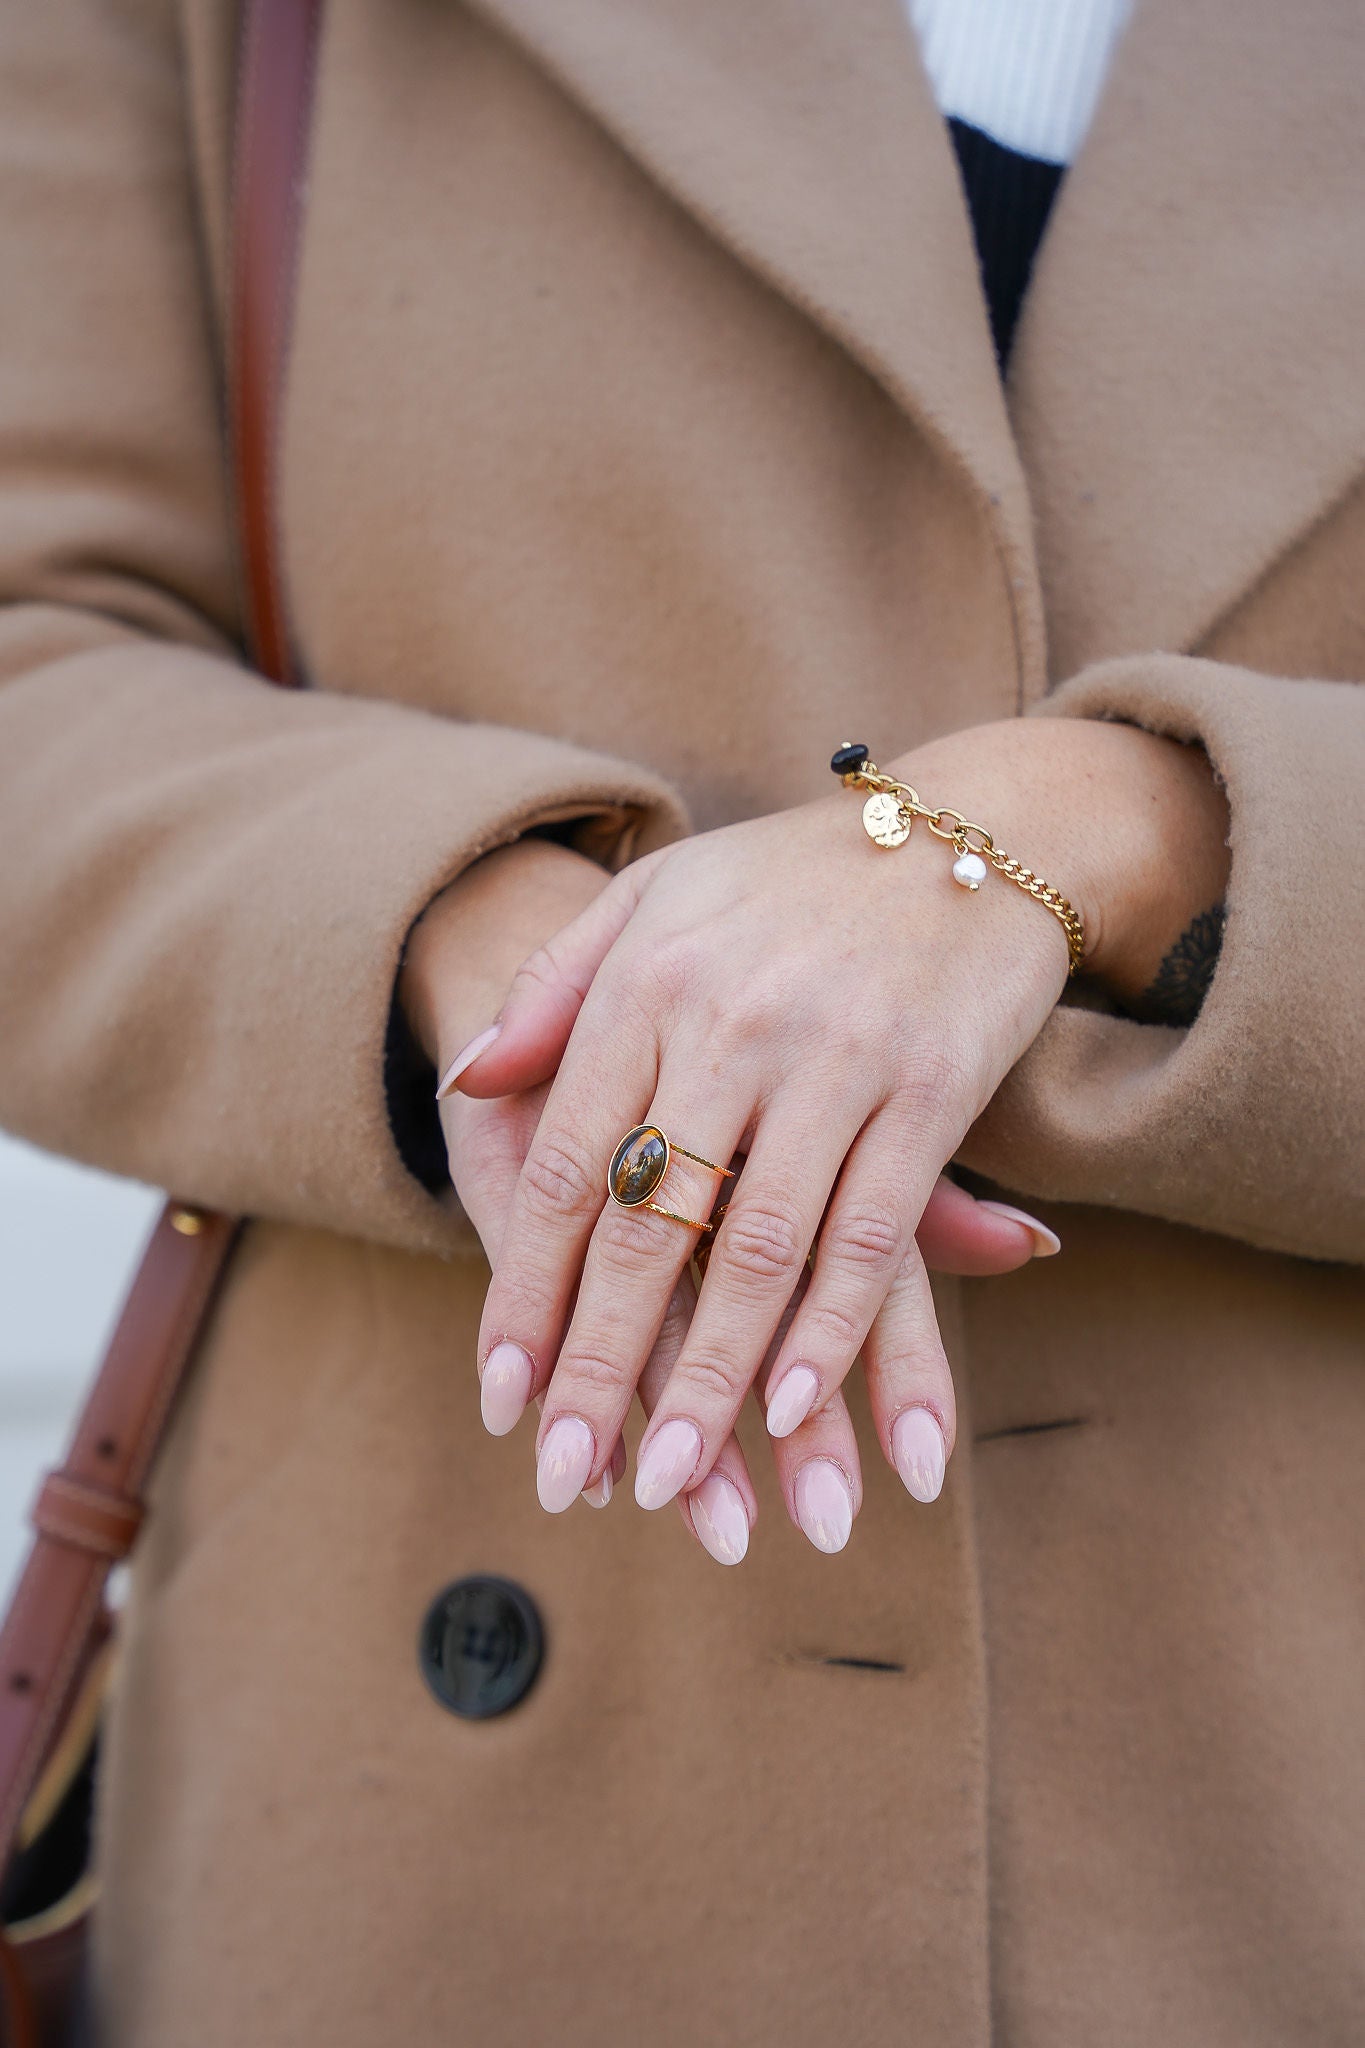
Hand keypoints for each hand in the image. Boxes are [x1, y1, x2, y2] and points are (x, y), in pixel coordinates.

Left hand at [403, 839, 1057, 1558]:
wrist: (965, 828)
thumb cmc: (786, 877)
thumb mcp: (653, 898)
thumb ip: (554, 992)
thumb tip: (465, 1083)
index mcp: (648, 981)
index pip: (572, 1170)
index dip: (531, 1293)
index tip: (502, 1396)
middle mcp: (731, 1023)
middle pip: (648, 1226)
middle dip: (603, 1367)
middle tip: (568, 1479)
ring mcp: (835, 1058)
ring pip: (757, 1248)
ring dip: (714, 1377)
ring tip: (674, 1479)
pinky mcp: (931, 1089)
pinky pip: (870, 1231)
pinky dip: (832, 1329)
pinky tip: (797, 1404)